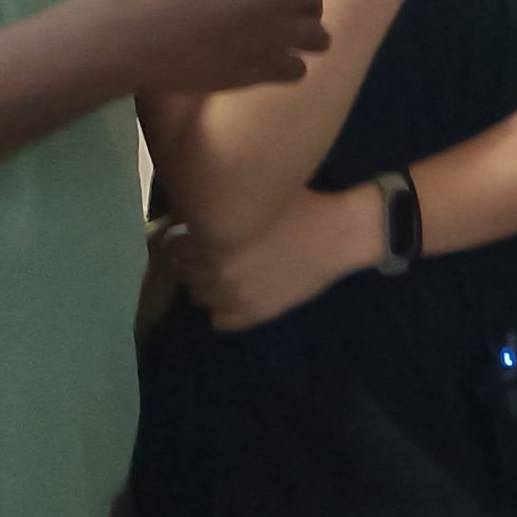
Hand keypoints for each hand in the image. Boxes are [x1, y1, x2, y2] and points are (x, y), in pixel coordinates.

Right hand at [104, 0, 331, 93]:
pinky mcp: (264, 68)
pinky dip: (284, 68)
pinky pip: (298, 70)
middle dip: (299, 3)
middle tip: (271, 11)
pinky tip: (261, 63)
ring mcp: (276, 31)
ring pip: (317, 36)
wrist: (129, 32)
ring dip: (300, 37)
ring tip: (274, 40)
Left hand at [166, 184, 379, 331]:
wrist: (340, 233)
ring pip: (199, 297)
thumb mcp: (255, 195)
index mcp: (213, 236)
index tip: (197, 236)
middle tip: (213, 253)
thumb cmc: (302, 204)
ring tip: (227, 273)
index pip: (175, 248)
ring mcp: (235, 295)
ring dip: (208, 285)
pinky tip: (239, 292)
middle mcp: (217, 268)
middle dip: (195, 262)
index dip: (187, 240)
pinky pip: (219, 320)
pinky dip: (224, 308)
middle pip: (185, 273)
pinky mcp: (254, 314)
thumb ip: (219, 206)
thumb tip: (188, 211)